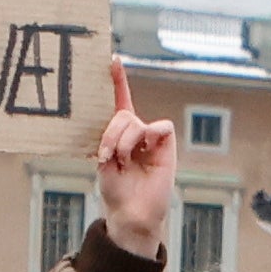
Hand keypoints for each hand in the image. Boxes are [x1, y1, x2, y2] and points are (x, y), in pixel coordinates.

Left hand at [89, 82, 175, 264]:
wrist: (131, 212)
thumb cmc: (115, 190)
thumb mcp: (103, 160)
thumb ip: (109, 136)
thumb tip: (121, 117)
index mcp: (119, 133)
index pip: (120, 101)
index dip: (118, 80)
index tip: (112, 58)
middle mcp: (136, 132)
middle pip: (121, 113)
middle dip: (110, 132)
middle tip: (106, 155)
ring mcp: (152, 138)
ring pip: (133, 120)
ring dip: (121, 140)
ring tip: (121, 161)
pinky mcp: (166, 144)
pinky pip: (157, 127)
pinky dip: (144, 138)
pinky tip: (140, 154)